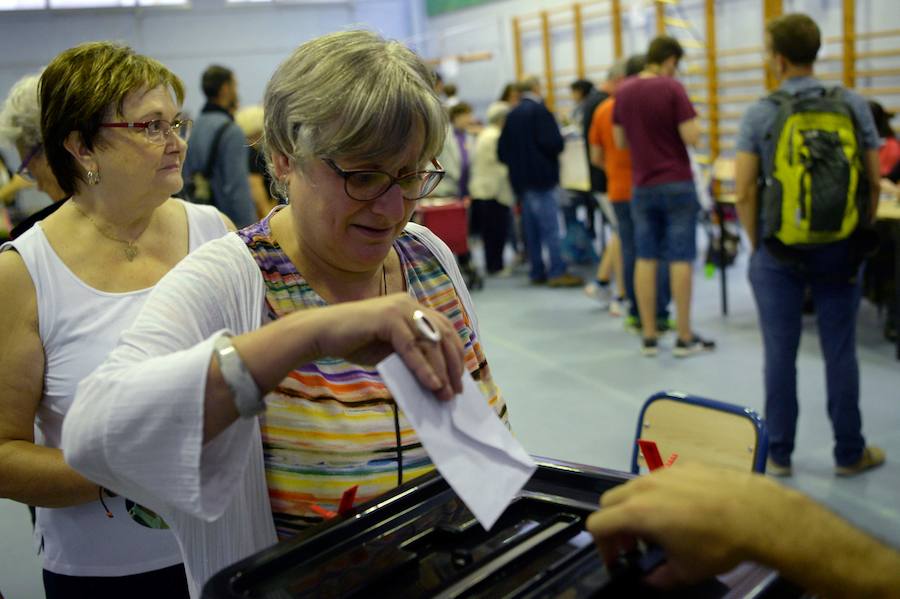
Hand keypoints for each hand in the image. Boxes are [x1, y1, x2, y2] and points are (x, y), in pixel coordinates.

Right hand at [314, 293, 464, 400]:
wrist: (322, 333)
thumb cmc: (355, 343)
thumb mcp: (391, 351)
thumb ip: (412, 358)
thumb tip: (437, 383)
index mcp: (412, 307)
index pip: (445, 329)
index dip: (455, 354)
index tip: (459, 378)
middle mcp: (410, 303)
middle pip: (444, 335)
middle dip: (453, 365)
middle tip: (456, 391)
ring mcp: (399, 308)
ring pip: (431, 342)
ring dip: (441, 371)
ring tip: (444, 394)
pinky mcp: (388, 319)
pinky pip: (412, 347)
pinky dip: (424, 368)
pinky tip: (432, 384)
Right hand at [585, 464, 789, 587]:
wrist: (756, 513)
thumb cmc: (716, 544)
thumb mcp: (685, 571)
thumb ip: (659, 578)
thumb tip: (649, 581)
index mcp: (637, 512)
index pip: (597, 524)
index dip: (602, 546)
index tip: (618, 560)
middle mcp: (643, 487)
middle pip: (609, 501)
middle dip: (615, 524)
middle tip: (635, 544)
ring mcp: (663, 472)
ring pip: (634, 487)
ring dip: (635, 508)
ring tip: (660, 526)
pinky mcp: (684, 466)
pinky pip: (660, 479)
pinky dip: (659, 495)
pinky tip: (685, 510)